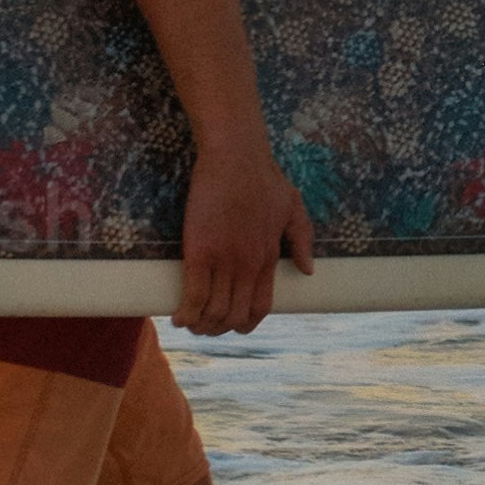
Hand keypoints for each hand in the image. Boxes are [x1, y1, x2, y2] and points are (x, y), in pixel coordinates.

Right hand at [177, 142, 313, 339]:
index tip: (235, 325)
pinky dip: (185, 312)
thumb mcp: (293, 207)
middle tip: (206, 326)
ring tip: (190, 323)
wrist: (236, 156)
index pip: (260, 307)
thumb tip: (307, 270)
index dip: (246, 323)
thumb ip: (302, 239)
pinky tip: (177, 317)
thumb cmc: (264, 177)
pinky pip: (193, 295)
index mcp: (268, 258)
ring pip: (213, 311)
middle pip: (234, 316)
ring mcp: (224, 261)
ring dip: (201, 325)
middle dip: (219, 328)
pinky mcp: (199, 251)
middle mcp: (248, 266)